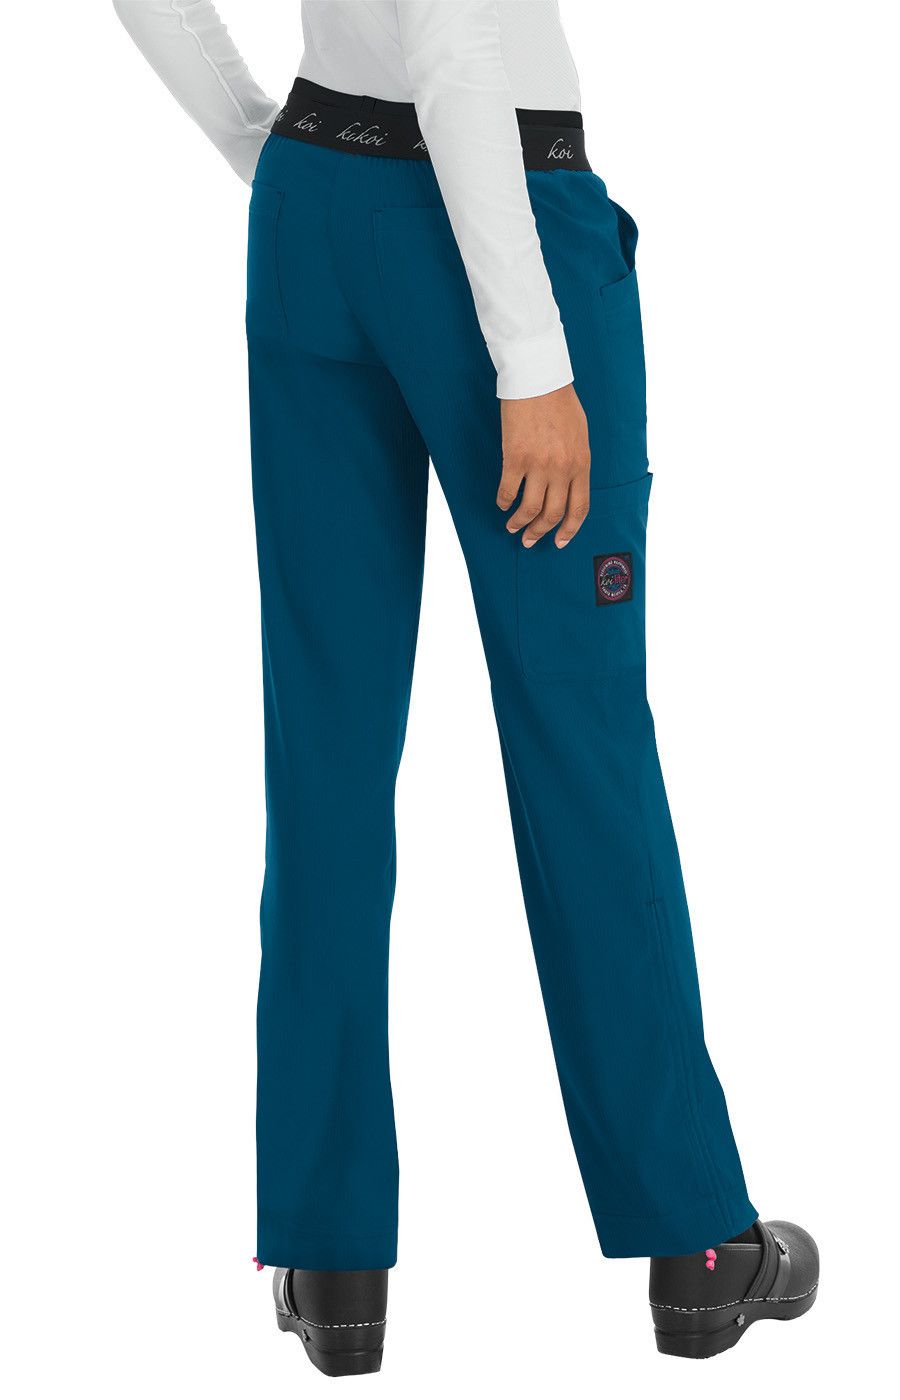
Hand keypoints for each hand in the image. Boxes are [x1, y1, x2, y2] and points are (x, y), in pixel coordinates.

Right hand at [496, 384, 590, 547]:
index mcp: (582, 464)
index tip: (560, 541)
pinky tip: (501, 504)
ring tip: (513, 527)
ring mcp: (539, 465)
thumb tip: (568, 484)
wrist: (539, 379)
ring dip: (520, 523)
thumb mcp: (580, 435)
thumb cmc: (560, 403)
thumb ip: (576, 461)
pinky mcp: (515, 458)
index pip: (579, 508)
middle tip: (530, 540)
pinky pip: (508, 491)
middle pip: (553, 514)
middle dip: (541, 533)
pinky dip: (503, 502)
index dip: (569, 529)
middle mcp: (562, 469)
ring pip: (530, 509)